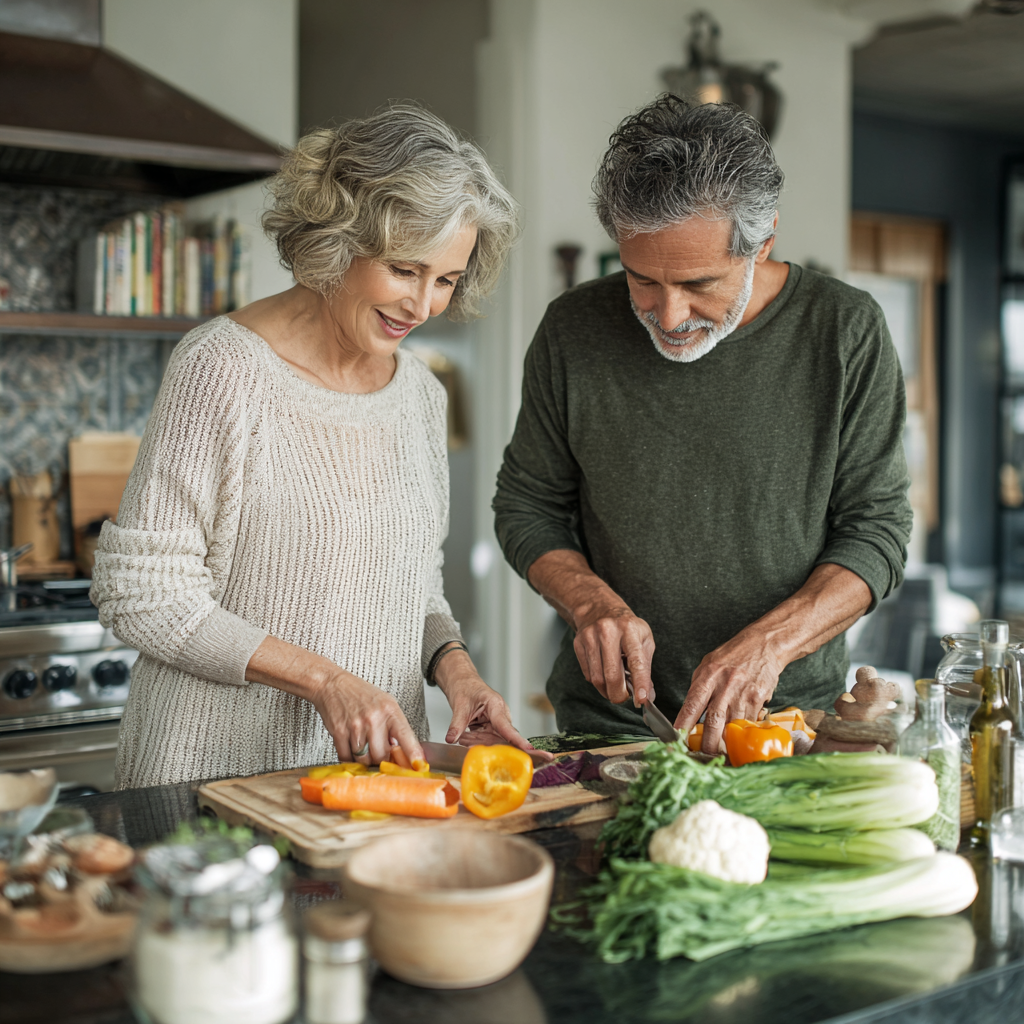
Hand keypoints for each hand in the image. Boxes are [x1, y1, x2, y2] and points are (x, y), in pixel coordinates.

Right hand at [310, 668, 424, 766]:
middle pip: (382, 755)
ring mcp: (356, 726)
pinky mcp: (339, 732)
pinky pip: (347, 758)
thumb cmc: (359, 694)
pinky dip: (349, 759)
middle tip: (379, 753)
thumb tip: (401, 751)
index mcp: (389, 710)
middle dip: (381, 759)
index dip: (414, 753)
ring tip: (364, 746)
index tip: (420, 766)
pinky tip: (351, 748)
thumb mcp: (384, 703)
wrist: (332, 684)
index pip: (406, 736)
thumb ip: (394, 726)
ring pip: (364, 760)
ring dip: (364, 759)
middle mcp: (374, 718)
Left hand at [435, 649, 553, 760]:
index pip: (507, 727)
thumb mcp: (459, 706)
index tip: (528, 750)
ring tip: (463, 736)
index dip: (517, 740)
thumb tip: (451, 739)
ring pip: (491, 740)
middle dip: (485, 744)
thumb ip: (456, 724)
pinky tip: (464, 736)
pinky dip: (474, 739)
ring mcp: (497, 721)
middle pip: (500, 737)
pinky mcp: (491, 726)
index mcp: (496, 705)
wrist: (463, 683)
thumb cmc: (466, 687)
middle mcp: (500, 714)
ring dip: (476, 741)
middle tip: (468, 744)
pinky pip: (485, 738)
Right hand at [572, 601, 655, 707]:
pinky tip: (604, 674)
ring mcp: (590, 637)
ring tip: (615, 687)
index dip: (640, 683)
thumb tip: (648, 696)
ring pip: (597, 678)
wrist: (598, 608)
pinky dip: (598, 681)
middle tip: (625, 698)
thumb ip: (646, 667)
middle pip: (612, 675)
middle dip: (619, 695)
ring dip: (607, 691)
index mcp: (629, 629)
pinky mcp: (578, 644)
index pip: (636, 661)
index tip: (642, 700)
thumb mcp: (644, 639)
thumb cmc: (626, 627)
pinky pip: (588, 674)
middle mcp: (607, 631)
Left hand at [673, 629, 781, 754]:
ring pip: (732, 725)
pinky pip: (748, 721)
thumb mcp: (708, 664)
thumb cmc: (732, 655)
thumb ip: (699, 686)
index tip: (677, 737)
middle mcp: (725, 686)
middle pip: (713, 721)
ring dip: (726, 741)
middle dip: (708, 742)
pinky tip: (739, 735)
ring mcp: (742, 694)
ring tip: (720, 752)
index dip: (684, 722)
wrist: (763, 645)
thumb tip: (689, 709)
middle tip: (702, 754)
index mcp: (708, 676)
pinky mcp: (758, 699)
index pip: (692, 704)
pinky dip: (742, 730)